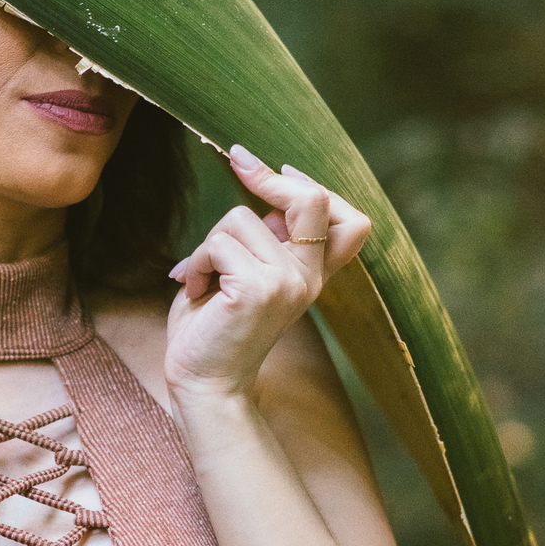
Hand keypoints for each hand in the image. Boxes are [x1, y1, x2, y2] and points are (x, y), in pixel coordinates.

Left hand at [164, 145, 370, 401]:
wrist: (204, 384)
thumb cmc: (214, 327)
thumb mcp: (246, 273)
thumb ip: (264, 239)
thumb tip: (266, 192)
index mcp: (313, 275)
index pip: (351, 222)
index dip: (313, 186)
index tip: (273, 168)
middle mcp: (308, 278)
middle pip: (312, 200)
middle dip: (269, 177)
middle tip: (238, 161)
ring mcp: (287, 283)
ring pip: (240, 218)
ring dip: (208, 243)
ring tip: (201, 278)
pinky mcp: (257, 291)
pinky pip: (218, 244)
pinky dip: (195, 262)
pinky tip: (193, 289)